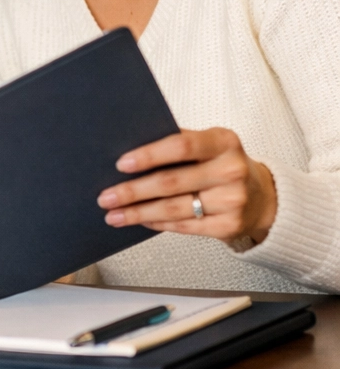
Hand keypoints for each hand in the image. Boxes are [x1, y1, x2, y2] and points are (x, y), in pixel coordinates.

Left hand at [97, 128, 277, 244]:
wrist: (262, 195)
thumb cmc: (220, 163)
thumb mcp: (208, 143)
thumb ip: (177, 143)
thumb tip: (127, 151)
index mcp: (223, 141)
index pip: (181, 145)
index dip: (149, 155)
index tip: (121, 164)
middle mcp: (231, 170)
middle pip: (172, 182)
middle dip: (133, 191)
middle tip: (106, 196)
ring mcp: (233, 201)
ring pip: (175, 209)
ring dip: (138, 213)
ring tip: (113, 214)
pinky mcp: (230, 226)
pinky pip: (185, 227)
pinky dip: (157, 223)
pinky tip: (139, 221)